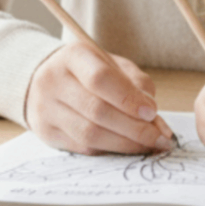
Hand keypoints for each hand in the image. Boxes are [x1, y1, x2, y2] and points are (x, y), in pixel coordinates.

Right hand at [24, 42, 174, 153]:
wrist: (45, 78)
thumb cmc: (88, 70)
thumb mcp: (113, 64)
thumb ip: (136, 84)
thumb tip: (154, 118)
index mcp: (73, 56)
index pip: (100, 78)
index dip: (128, 98)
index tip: (152, 112)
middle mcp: (53, 81)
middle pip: (97, 110)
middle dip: (134, 128)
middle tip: (159, 137)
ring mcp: (45, 109)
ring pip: (89, 134)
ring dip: (125, 144)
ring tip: (148, 145)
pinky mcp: (46, 132)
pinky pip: (82, 147)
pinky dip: (109, 149)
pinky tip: (126, 147)